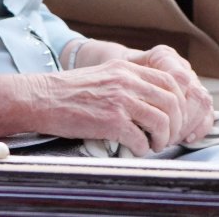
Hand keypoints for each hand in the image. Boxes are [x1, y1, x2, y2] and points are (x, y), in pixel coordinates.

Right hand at [0, 60, 189, 155]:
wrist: (40, 98)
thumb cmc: (68, 91)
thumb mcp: (102, 75)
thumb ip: (126, 81)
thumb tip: (152, 100)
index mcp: (125, 67)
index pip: (169, 81)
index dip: (178, 103)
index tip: (173, 118)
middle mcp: (126, 80)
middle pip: (172, 102)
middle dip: (176, 124)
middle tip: (166, 136)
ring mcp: (119, 100)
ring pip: (162, 122)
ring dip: (163, 139)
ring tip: (152, 145)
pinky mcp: (111, 120)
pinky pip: (141, 139)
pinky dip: (142, 149)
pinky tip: (133, 149)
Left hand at [124, 45, 213, 143]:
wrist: (126, 72)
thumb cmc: (121, 75)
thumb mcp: (119, 73)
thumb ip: (129, 81)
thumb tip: (137, 104)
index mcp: (163, 56)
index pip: (179, 78)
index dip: (172, 101)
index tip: (157, 120)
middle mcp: (182, 65)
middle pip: (195, 93)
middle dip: (182, 119)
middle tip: (165, 136)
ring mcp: (192, 80)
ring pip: (203, 103)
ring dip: (190, 125)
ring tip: (172, 138)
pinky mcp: (197, 96)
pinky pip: (208, 112)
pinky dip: (200, 127)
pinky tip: (187, 139)